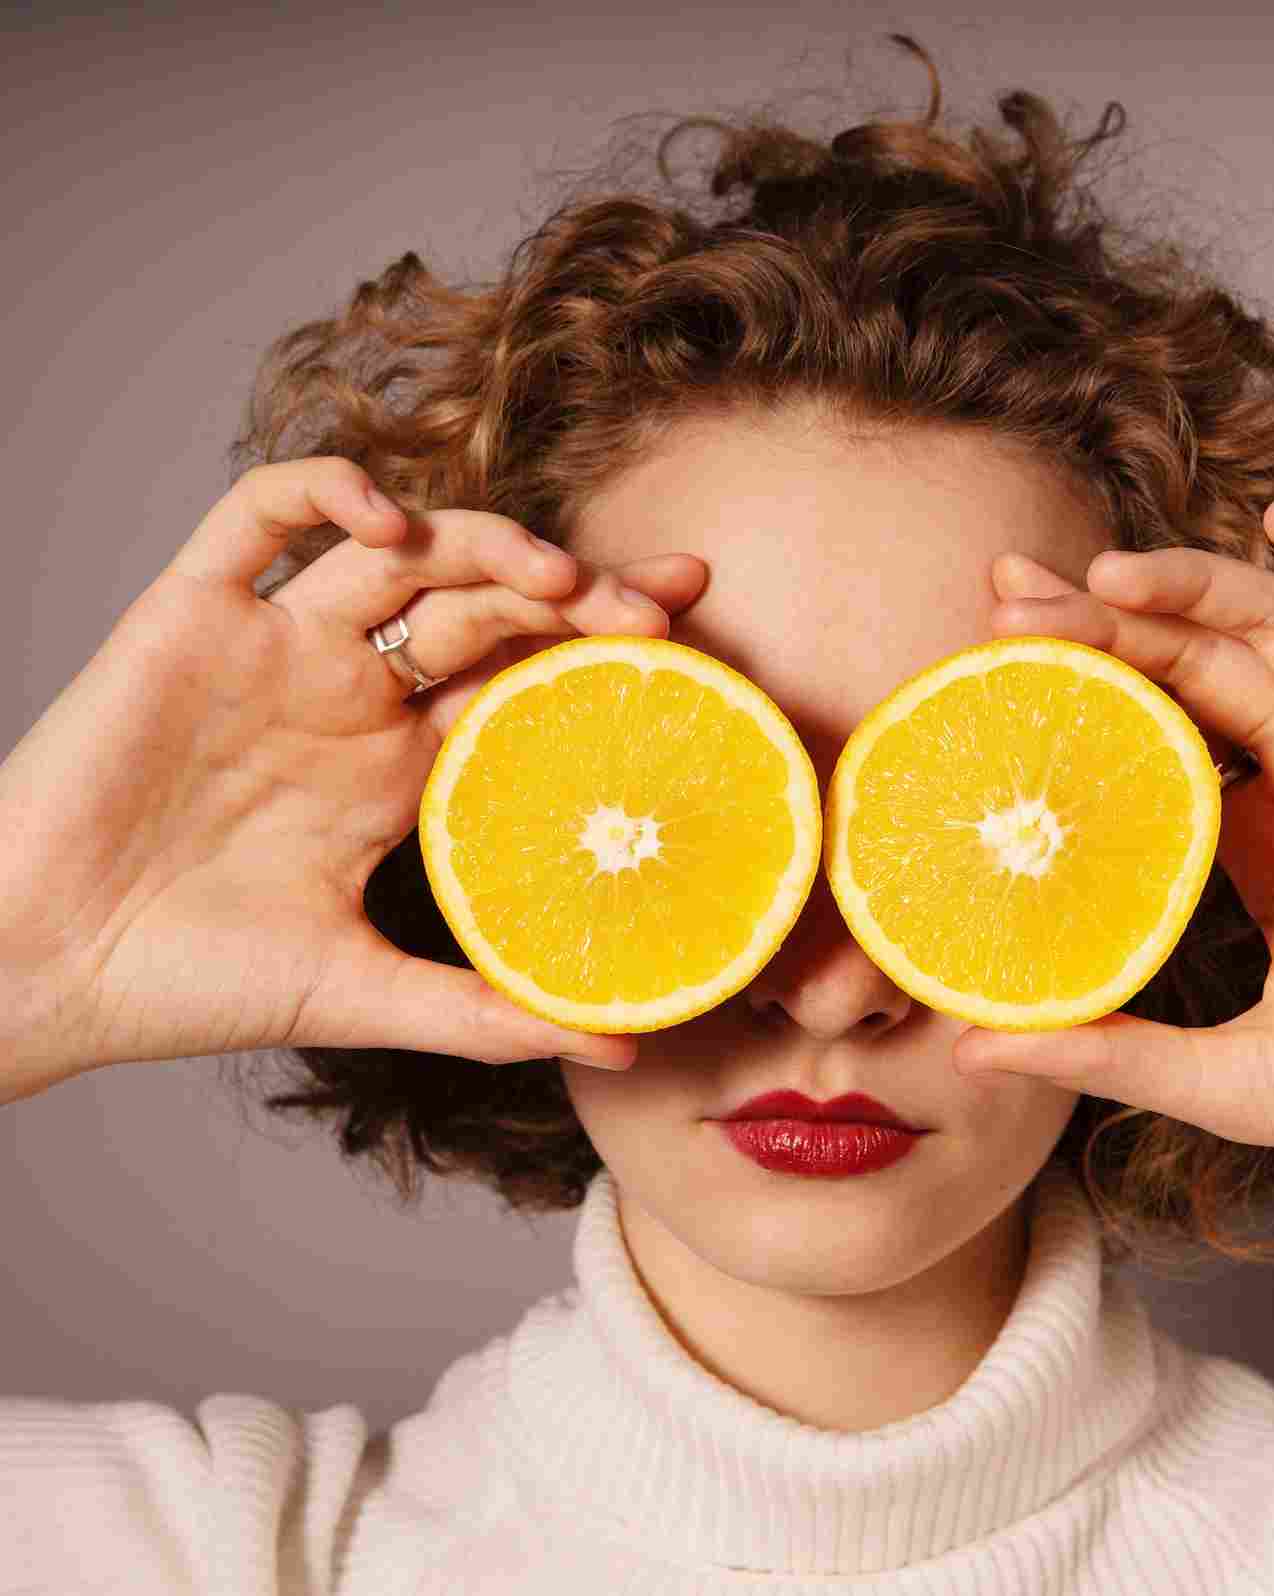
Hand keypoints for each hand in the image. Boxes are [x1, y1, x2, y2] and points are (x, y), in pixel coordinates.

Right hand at [0, 457, 706, 1102]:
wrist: (43, 971)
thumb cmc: (192, 984)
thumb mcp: (368, 994)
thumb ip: (490, 1012)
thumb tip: (625, 1042)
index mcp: (400, 766)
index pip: (528, 681)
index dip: (605, 650)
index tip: (693, 637)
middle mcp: (351, 693)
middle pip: (488, 604)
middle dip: (577, 593)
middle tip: (657, 611)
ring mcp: (276, 646)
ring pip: (398, 551)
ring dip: (483, 543)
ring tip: (555, 578)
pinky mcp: (191, 615)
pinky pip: (257, 516)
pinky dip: (323, 492)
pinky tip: (388, 519)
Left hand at [955, 499, 1273, 1244]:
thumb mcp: (1230, 1074)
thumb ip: (1109, 1049)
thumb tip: (971, 1050)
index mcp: (1254, 835)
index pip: (1147, 726)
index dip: (1076, 683)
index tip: (992, 652)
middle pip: (1196, 660)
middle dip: (1107, 620)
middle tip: (1013, 596)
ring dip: (1199, 584)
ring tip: (1108, 575)